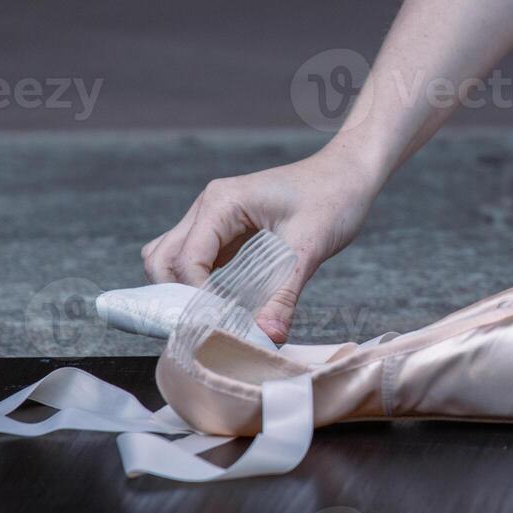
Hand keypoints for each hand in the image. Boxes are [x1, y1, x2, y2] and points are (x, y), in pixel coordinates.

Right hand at [141, 148, 380, 342]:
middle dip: (178, 296)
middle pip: (163, 260)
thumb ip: (284, 293)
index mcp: (221, 202)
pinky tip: (226, 306)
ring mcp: (214, 220)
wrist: (349, 175)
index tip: (220, 324)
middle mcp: (208, 208)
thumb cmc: (333, 198)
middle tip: (210, 324)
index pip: (185, 259)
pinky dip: (202, 285)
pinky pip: (198, 262)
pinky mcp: (227, 233)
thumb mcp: (309, 247)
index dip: (197, 296)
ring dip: (184, 290)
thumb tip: (267, 337)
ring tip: (215, 317)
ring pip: (173, 260)